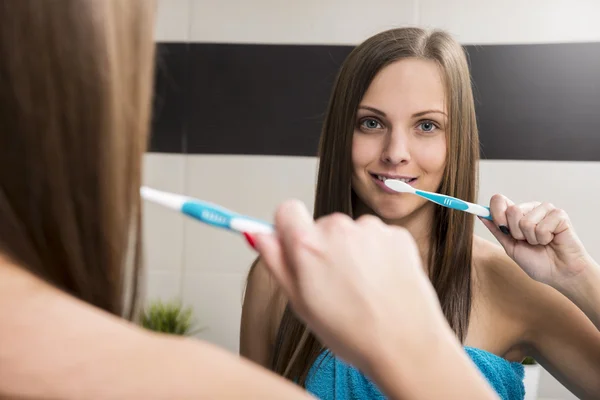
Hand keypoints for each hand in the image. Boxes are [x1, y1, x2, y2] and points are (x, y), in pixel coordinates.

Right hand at [253, 200, 449, 373]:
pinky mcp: (397, 234)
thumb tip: (259, 235)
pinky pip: (378, 237)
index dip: (288, 228)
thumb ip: (276, 262)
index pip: (287, 210)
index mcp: (308, 245)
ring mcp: (371, 229)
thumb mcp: (300, 303)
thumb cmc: (352, 333)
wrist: (406, 346)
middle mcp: (338, 228)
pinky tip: (382, 282)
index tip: (295, 245)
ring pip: (351, 232)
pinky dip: (378, 254)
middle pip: (321, 224)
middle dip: (324, 246)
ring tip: (363, 288)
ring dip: (353, 251)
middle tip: (335, 284)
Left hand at [481, 194, 591, 288]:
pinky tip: (552, 240)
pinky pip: (542, 226)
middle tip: (528, 242)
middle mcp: (529, 208)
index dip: (495, 212)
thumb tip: (481, 215)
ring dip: (532, 238)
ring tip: (542, 243)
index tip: (501, 228)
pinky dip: (545, 239)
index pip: (498, 200)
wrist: (559, 273)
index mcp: (516, 214)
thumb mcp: (511, 246)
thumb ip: (497, 230)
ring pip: (525, 220)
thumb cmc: (537, 262)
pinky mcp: (559, 214)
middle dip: (516, 233)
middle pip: (511, 210)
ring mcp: (544, 210)